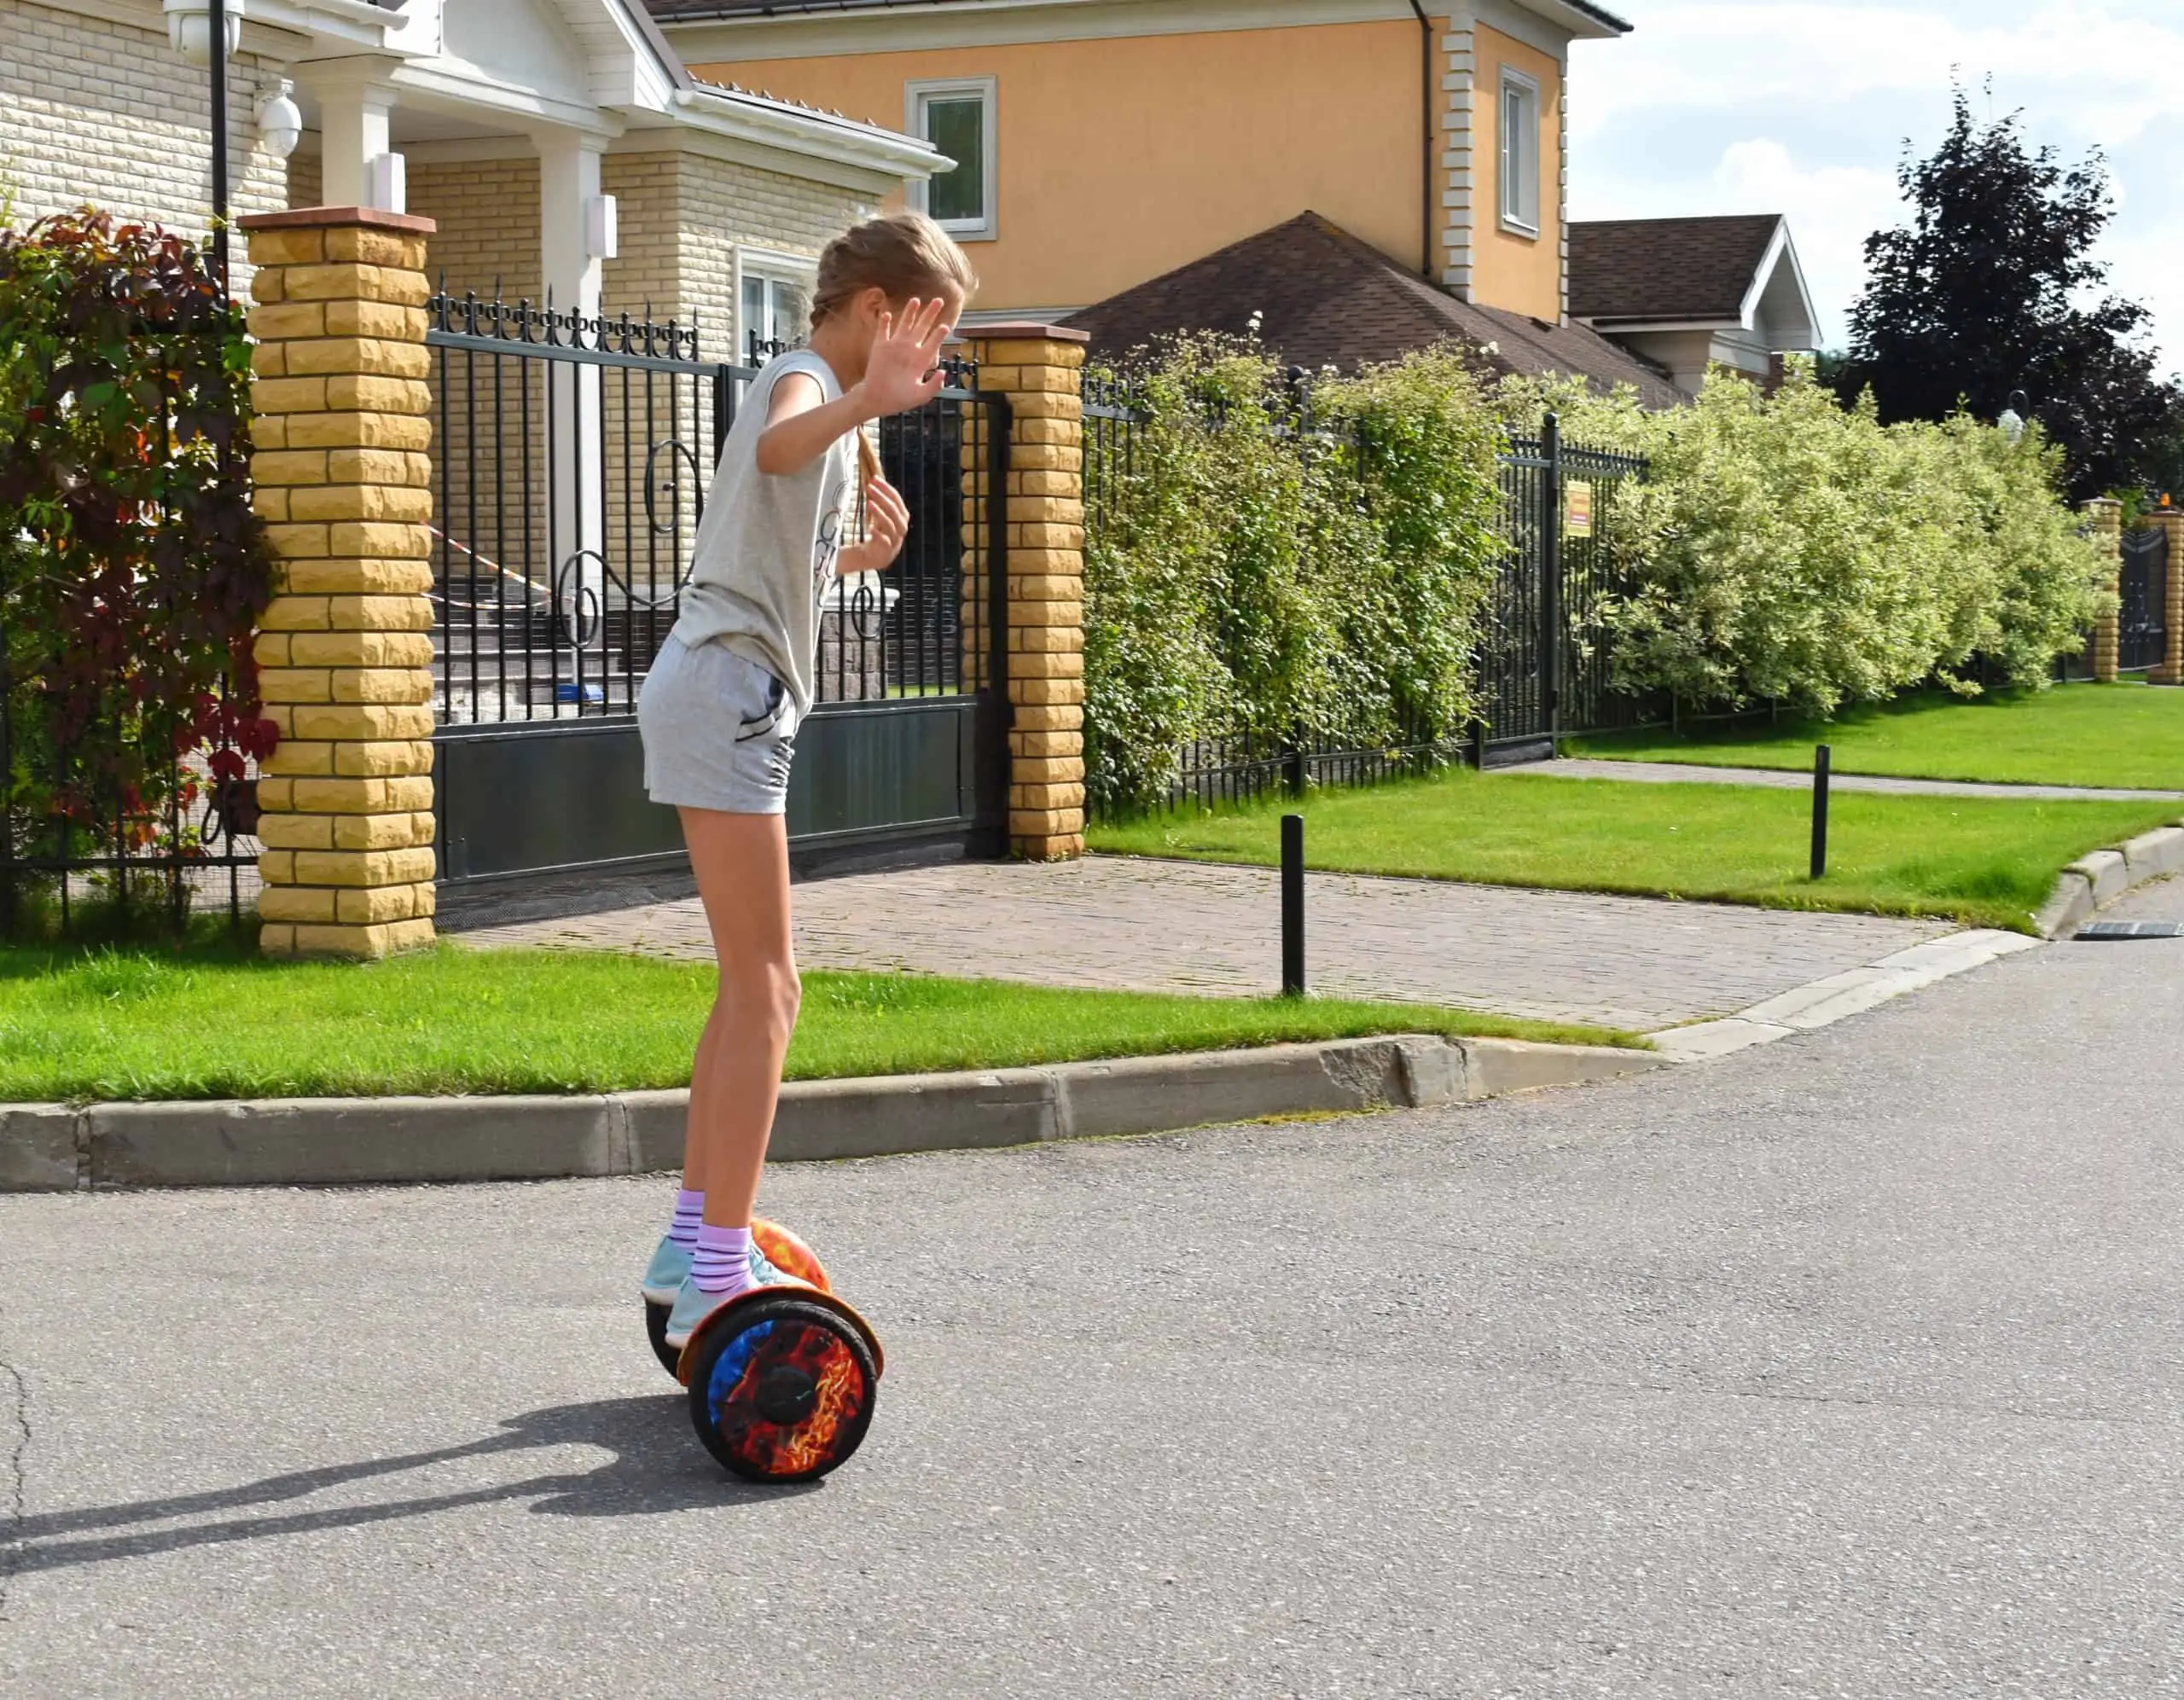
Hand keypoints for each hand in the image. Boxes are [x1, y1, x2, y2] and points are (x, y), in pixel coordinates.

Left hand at [841, 473, 908, 572]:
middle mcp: (901, 529)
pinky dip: (879, 535)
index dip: (887, 489)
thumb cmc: (876, 534)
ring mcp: (895, 542)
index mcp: (902, 518)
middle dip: (883, 498)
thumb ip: (881, 502)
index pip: (897, 500)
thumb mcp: (881, 517)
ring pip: (891, 526)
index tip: (874, 479)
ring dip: (881, 514)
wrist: (872, 558)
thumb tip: (874, 478)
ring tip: (868, 503)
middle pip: (895, 512)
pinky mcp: (886, 553)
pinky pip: (885, 543)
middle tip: (869, 488)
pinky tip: (870, 528)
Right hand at [853, 298, 950, 417]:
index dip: (939, 335)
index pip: (933, 343)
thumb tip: (944, 372)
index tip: (945, 326)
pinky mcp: (880, 346)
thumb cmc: (899, 399)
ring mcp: (895, 346)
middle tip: (939, 300)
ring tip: (916, 300)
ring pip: (905, 324)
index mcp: (921, 360)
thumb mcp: (920, 396)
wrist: (877, 399)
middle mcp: (910, 350)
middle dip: (930, 314)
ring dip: (910, 312)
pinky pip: (883, 331)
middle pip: (922, 327)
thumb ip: (934, 386)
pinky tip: (887, 314)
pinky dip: (885, 322)